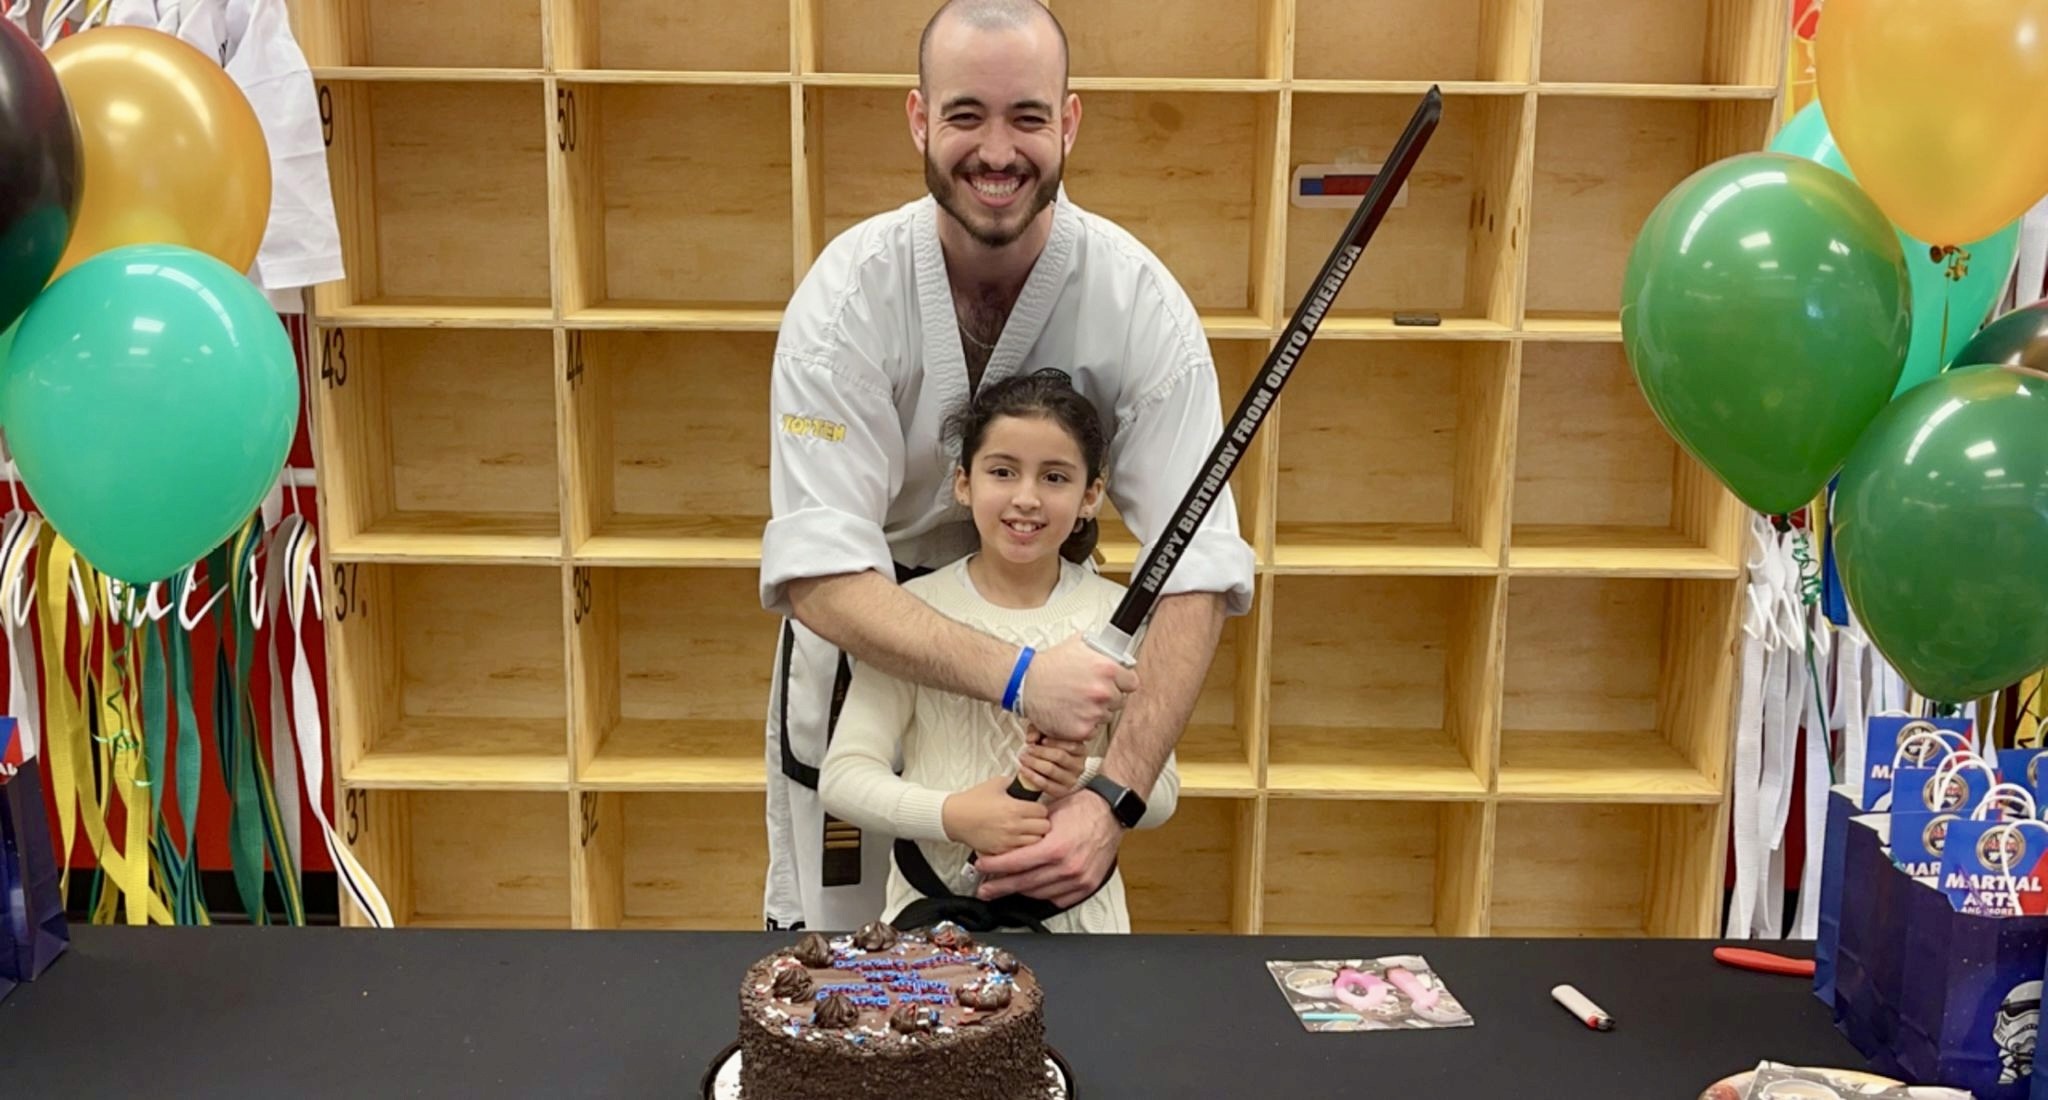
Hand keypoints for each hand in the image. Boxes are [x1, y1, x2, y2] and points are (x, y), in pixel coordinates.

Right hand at [942, 775, 1050, 856]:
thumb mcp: (996, 784)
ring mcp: (1008, 841)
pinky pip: (1021, 852)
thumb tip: (1027, 781)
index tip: (1035, 809)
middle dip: (1041, 823)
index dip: (1040, 809)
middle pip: (1044, 828)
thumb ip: (1015, 782)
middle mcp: (1014, 826)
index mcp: (1015, 808)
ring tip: (1026, 831)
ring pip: (1036, 842)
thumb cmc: (972, 801)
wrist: (954, 817)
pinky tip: (1016, 840)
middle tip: (1033, 821)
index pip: (1043, 811)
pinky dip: (1021, 847)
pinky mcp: (1001, 851)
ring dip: (1033, 836)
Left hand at [972, 787, 1121, 908]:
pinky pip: (1058, 898)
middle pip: (1024, 883)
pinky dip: (1043, 895)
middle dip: (999, 886)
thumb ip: (1028, 831)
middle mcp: (1067, 866)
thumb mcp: (1049, 813)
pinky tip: (1032, 889)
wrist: (1111, 811)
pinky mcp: (1087, 885)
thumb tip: (1005, 842)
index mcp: (1055, 847)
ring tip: (1006, 887)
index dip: (994, 866)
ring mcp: (1078, 879)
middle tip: (984, 889)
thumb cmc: (1082, 808)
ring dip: (1020, 891)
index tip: (980, 867)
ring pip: (1039, 893)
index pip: (1016, 863)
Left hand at [1014, 725, 1085, 797]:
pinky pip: (1046, 785)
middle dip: (1041, 752)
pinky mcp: (1062, 791)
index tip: (1041, 740)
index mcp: (1081, 750)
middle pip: (1060, 757)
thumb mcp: (1046, 734)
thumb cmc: (1049, 748)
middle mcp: (1079, 766)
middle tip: (1028, 749)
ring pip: (1051, 770)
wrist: (1048, 770)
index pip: (1071, 745)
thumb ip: (1038, 731)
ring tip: (1023, 758)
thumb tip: (1031, 739)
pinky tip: (1023, 770)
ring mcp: (1071, 780)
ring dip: (1034, 763)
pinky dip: (1032, 776)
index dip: (1055, 742)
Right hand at [1018, 633, 1138, 742]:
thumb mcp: (1078, 644)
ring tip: (1077, 703)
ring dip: (1095, 712)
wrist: (1025, 683)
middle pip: (1119, 701)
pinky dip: (1084, 726)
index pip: (1132, 683)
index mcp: (1107, 669)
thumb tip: (1113, 648)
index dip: (1122, 683)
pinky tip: (1072, 714)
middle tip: (1090, 693)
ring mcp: (1093, 712)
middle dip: (1107, 698)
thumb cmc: (1048, 665)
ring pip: (1106, 717)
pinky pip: (1093, 731)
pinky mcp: (1082, 730)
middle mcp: (1103, 692)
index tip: (1116, 685)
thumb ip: (1100, 649)